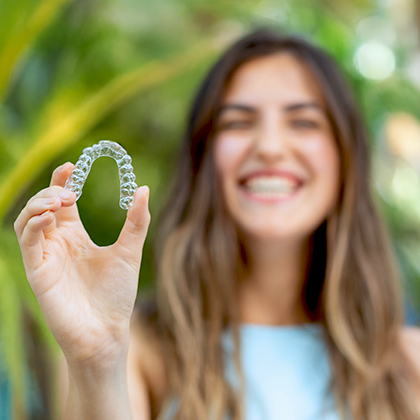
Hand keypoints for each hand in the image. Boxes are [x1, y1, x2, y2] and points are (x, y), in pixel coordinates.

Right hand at [14, 162, 150, 366]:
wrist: (108, 330)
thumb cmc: (117, 294)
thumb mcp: (129, 251)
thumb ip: (136, 221)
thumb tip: (143, 188)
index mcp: (75, 236)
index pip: (61, 201)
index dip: (62, 180)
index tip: (72, 165)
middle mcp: (58, 243)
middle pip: (42, 205)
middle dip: (51, 191)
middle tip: (70, 191)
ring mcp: (45, 257)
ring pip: (26, 220)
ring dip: (38, 204)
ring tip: (60, 200)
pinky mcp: (37, 272)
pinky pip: (27, 242)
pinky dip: (33, 225)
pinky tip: (50, 217)